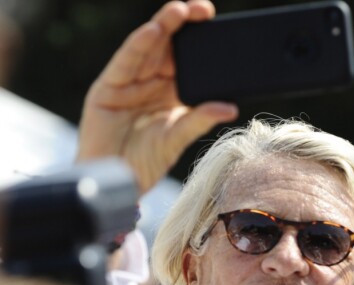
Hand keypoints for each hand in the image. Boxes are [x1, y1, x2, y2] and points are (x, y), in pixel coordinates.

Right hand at [76, 0, 238, 194]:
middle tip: (202, 10)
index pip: (185, 61)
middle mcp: (148, 84)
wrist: (117, 183)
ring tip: (179, 11)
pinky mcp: (107, 88)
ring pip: (146, 48)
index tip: (216, 26)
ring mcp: (127, 84)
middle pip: (166, 48)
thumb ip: (199, 119)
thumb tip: (231, 107)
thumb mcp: (177, 138)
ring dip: (162, 28)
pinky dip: (137, 46)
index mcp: (168, 94)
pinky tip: (152, 32)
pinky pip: (124, 62)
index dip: (198, 43)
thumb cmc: (145, 164)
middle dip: (182, 26)